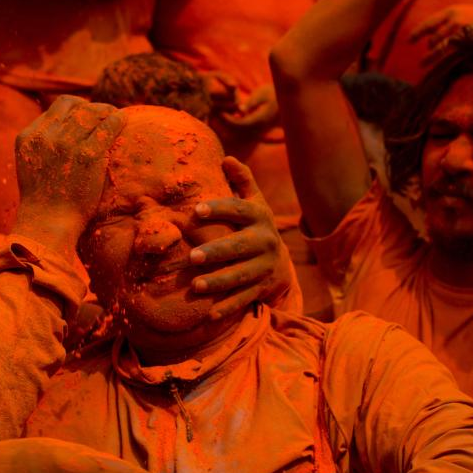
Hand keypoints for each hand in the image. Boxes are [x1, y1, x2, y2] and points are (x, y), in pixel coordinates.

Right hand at [14, 96, 124, 251]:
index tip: (87, 116)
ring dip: (107, 112)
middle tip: (105, 115)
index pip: (59, 107)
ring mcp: (66, 144)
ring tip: (115, 117)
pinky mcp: (88, 155)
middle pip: (76, 106)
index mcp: (28, 136)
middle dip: (93, 108)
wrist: (48, 223)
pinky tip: (122, 122)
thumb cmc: (44, 200)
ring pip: (92, 112)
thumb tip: (65, 129)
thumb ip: (43, 144)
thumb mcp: (31, 163)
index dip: (77, 107)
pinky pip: (108, 126)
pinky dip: (117, 120)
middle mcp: (45, 136)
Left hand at [188, 157, 295, 318]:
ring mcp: (265, 267)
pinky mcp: (263, 289)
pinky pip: (245, 299)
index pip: (238, 210)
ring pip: (241, 275)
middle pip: (239, 247)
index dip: (219, 209)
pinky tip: (210, 314)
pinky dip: (228, 307)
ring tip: (195, 286)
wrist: (281, 263)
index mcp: (259, 217)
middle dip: (216, 252)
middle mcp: (265, 241)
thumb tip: (226, 158)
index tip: (196, 210)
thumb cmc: (255, 226)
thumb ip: (241, 181)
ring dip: (218, 282)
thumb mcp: (254, 203)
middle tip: (191, 257)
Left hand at [220, 85, 278, 129]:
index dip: (228, 120)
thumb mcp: (262, 94)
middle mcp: (258, 128)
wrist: (284, 101)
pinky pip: (240, 131)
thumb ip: (251, 102)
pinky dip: (232, 125)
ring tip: (219, 115)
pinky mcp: (254, 129)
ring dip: (227, 126)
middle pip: (237, 131)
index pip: (240, 124)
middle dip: (225, 124)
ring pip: (238, 133)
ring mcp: (257, 130)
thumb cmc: (272, 93)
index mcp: (260, 120)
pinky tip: (225, 117)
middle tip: (215, 114)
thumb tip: (240, 110)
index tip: (220, 112)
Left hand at [410, 4, 472, 64]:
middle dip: (430, 46)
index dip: (418, 32)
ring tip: (422, 63)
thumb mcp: (465, 16)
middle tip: (424, 58)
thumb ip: (448, 23)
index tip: (408, 41)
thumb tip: (428, 37)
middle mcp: (454, 18)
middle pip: (433, 37)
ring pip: (438, 45)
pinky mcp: (465, 40)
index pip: (429, 23)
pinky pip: (447, 51)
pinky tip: (429, 63)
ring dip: (431, 55)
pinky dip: (437, 57)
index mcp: (452, 11)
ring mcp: (460, 29)